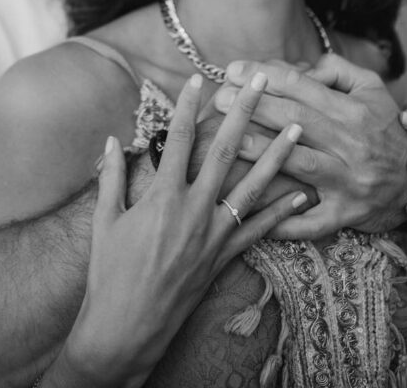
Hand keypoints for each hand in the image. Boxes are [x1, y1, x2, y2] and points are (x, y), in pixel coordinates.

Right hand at [54, 72, 306, 387]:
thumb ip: (110, 176)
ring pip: (252, 186)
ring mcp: (212, 234)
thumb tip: (112, 140)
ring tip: (298, 127)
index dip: (188, 105)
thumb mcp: (105, 219)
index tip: (199, 78)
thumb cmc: (109, 272)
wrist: (125, 328)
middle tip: (262, 82)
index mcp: (161, 196)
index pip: (178, 139)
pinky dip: (281, 211)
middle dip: (245, 112)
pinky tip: (302, 194)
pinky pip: (258, 230)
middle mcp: (193, 209)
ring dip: (277, 154)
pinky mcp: (223, 258)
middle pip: (224, 151)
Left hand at [213, 54, 406, 237]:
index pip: (300, 85)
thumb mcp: (372, 89)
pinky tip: (252, 213)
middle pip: (294, 121)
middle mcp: (350, 144)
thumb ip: (337, 70)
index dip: (263, 75)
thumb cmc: (386, 129)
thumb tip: (302, 65)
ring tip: (231, 141)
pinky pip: (311, 220)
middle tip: (218, 98)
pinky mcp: (346, 213)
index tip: (232, 70)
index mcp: (352, 110)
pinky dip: (283, 220)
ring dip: (262, 152)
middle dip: (252, 107)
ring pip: (299, 164)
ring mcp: (347, 181)